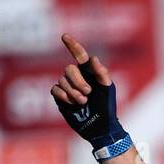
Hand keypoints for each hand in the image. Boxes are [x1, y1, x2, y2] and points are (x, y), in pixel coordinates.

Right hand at [52, 33, 126, 148]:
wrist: (99, 127)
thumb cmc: (107, 107)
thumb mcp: (107, 89)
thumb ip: (102, 73)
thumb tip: (93, 58)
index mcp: (89, 72)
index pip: (79, 55)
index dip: (72, 45)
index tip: (64, 36)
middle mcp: (77, 77)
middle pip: (69, 69)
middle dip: (77, 81)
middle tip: (88, 93)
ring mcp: (67, 87)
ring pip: (62, 81)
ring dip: (73, 92)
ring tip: (83, 102)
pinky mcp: (60, 97)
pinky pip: (55, 90)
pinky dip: (64, 96)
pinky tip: (72, 104)